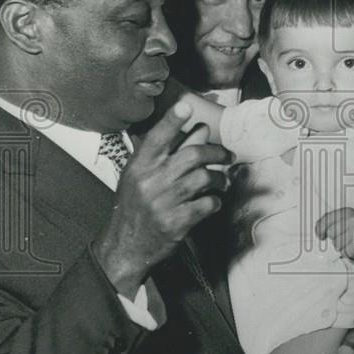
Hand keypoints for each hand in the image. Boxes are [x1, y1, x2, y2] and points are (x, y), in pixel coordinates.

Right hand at [93, 102, 232, 297]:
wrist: (126, 245)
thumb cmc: (137, 205)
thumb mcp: (142, 176)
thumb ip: (170, 153)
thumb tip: (201, 129)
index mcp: (139, 166)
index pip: (157, 137)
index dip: (172, 121)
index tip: (187, 107)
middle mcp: (150, 181)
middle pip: (194, 155)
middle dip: (217, 153)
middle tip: (228, 156)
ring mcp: (163, 202)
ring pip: (205, 178)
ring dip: (220, 179)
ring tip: (221, 182)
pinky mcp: (176, 222)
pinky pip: (208, 204)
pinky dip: (215, 202)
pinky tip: (212, 203)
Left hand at [314, 207, 353, 262]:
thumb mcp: (350, 219)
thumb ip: (335, 222)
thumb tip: (319, 232)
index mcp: (347, 212)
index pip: (325, 220)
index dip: (320, 229)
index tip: (320, 235)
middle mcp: (350, 220)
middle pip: (330, 233)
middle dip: (335, 239)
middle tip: (347, 238)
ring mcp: (353, 232)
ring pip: (336, 245)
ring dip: (343, 247)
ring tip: (353, 243)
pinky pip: (344, 252)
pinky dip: (349, 254)